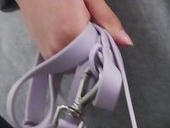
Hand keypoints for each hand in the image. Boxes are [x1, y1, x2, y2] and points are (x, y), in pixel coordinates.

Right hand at [16, 0, 132, 59]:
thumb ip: (106, 19)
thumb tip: (126, 42)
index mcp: (71, 32)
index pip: (100, 55)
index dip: (105, 46)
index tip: (103, 33)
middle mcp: (58, 49)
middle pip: (89, 62)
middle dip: (94, 49)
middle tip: (87, 24)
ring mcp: (49, 53)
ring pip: (78, 64)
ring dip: (83, 52)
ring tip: (75, 26)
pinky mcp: (43, 53)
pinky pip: (66, 61)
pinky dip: (72, 52)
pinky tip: (67, 33)